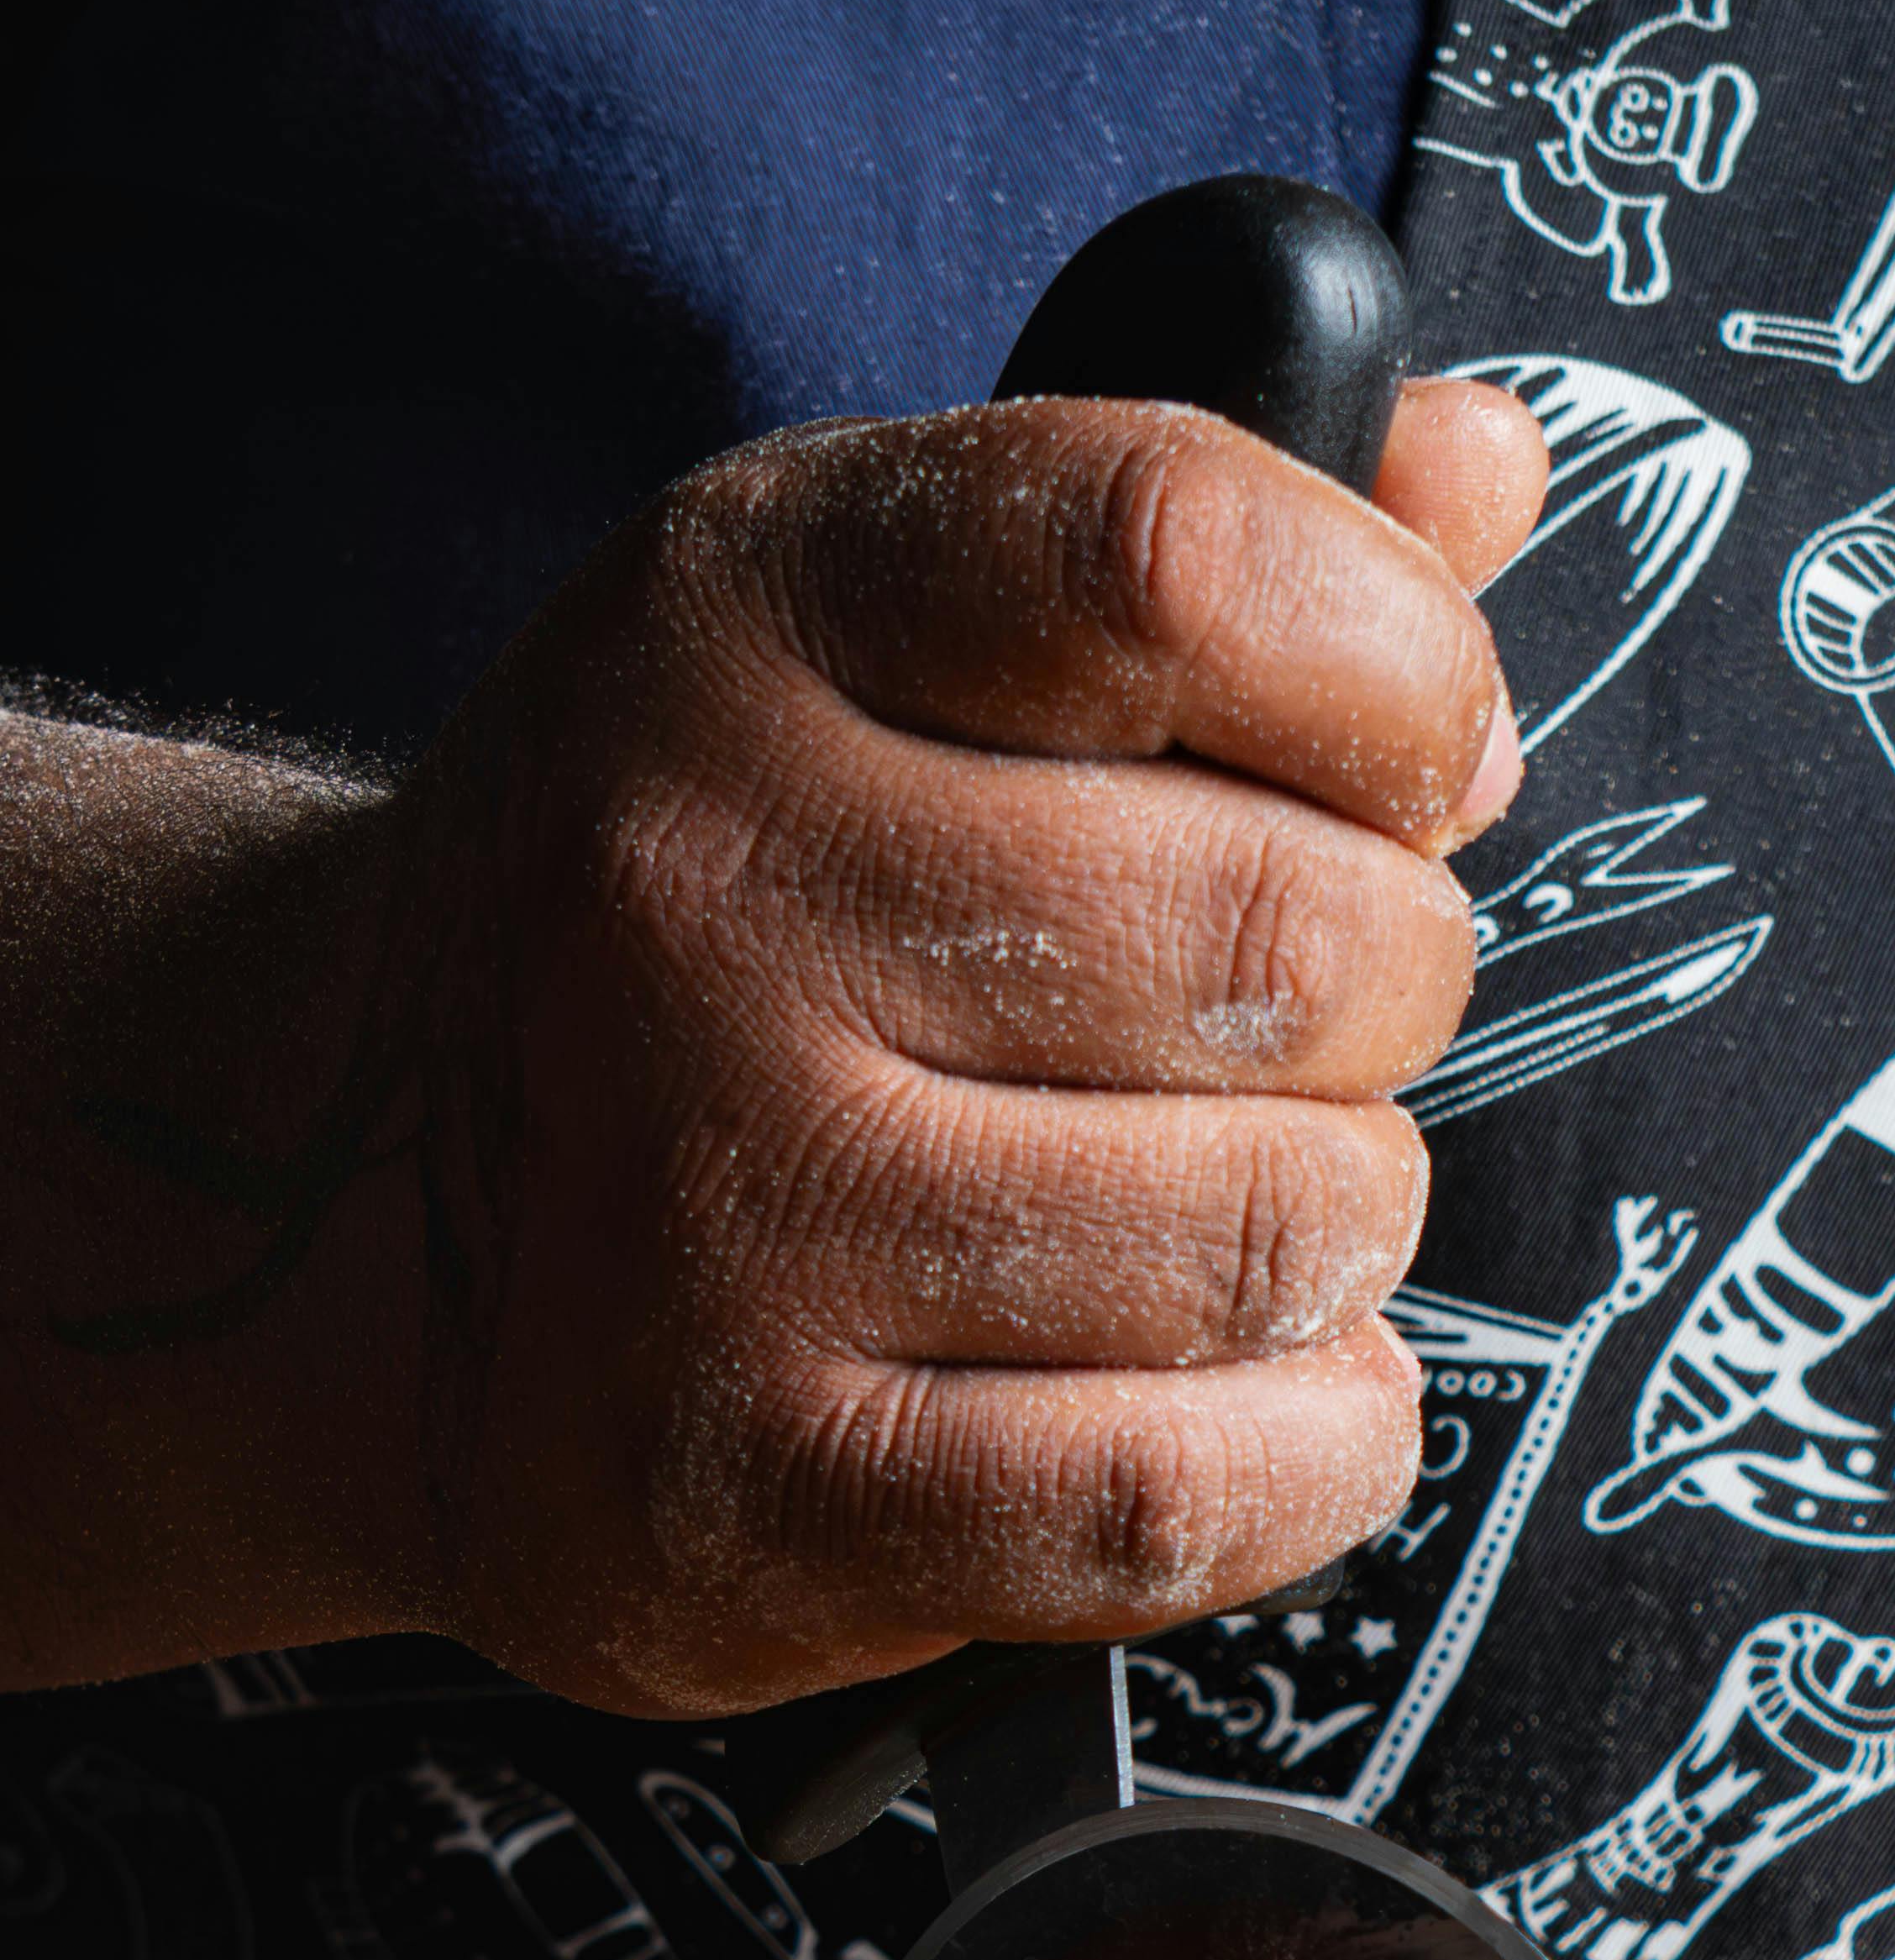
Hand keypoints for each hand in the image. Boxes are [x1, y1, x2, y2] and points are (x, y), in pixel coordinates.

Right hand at [0, 376, 1545, 1711]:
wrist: (346, 1210)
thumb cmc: (721, 920)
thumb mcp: (883, 647)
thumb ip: (1207, 549)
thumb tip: (1482, 463)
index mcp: (749, 618)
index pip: (1183, 559)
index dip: (1399, 674)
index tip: (1410, 764)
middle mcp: (701, 901)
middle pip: (1301, 943)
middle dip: (1387, 998)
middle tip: (1289, 1033)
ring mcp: (711, 1215)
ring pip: (1283, 1229)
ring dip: (1339, 1232)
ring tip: (1219, 1208)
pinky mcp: (753, 1495)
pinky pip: (1192, 1489)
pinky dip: (1308, 1449)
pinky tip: (1239, 1393)